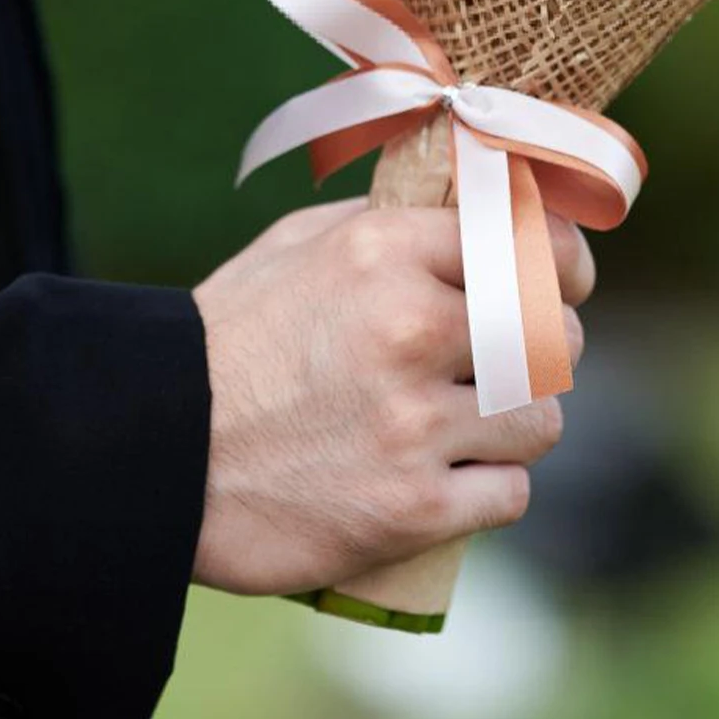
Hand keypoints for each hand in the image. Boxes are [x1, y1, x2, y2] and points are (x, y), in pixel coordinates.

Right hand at [190, 198, 593, 595]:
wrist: (148, 451)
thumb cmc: (230, 338)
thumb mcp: (300, 246)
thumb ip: (392, 224)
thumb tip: (476, 210)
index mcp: (388, 253)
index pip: (530, 246)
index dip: (566, 265)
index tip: (570, 280)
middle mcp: (411, 329)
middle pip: (552, 335)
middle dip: (550, 348)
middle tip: (521, 360)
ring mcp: (413, 424)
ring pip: (542, 419)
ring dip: (522, 422)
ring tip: (480, 422)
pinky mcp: (409, 509)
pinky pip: (512, 493)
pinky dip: (492, 486)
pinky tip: (455, 476)